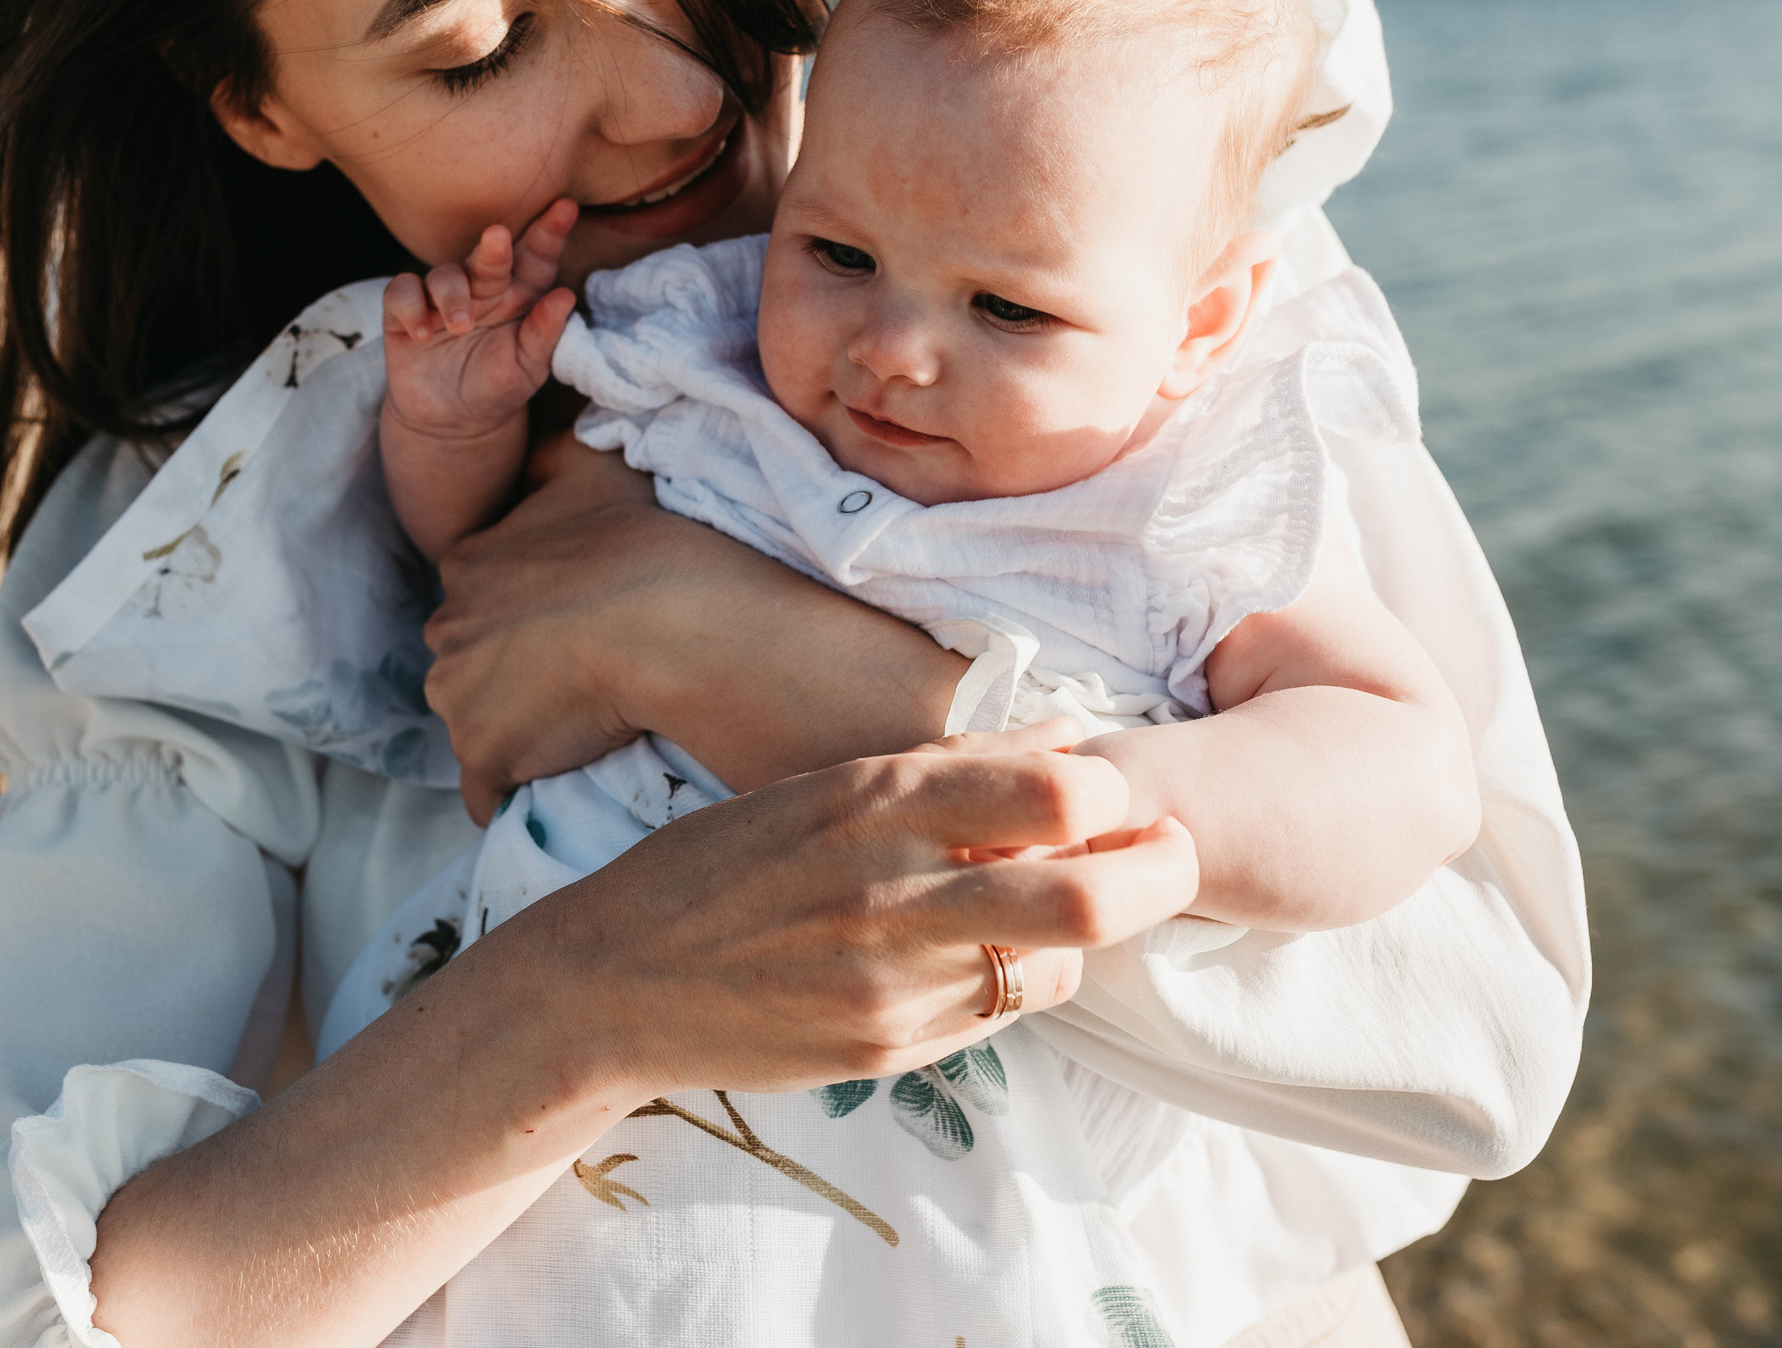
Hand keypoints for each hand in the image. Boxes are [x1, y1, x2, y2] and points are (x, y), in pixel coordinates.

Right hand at [381, 199, 578, 441]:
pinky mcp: (406, 312)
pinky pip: (401, 291)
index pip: (537, 258)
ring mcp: (442, 297)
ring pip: (443, 273)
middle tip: (498, 238)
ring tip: (459, 327)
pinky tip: (421, 333)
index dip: (549, 233)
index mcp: (519, 294)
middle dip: (493, 247)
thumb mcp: (528, 369)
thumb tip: (566, 296)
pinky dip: (410, 307)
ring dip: (451, 295)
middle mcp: (482, 287)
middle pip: (488, 256)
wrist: (451, 422)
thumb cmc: (498, 387)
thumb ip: (545, 334)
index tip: (565, 208)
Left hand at [427, 442, 967, 821]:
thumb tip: (545, 433)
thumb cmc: (648, 539)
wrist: (677, 619)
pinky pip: (487, 792)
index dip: (524, 618)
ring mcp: (459, 697)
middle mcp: (446, 627)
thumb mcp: (597, 467)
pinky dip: (512, 792)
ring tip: (578, 730)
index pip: (479, 598)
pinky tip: (552, 782)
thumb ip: (556, 451)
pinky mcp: (485, 756)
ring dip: (514, 731)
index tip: (567, 631)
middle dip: (509, 676)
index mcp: (468, 560)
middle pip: (469, 663)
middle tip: (578, 682)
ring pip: (475, 723)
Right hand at [507, 727, 1201, 1095]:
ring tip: (1071, 904)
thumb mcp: (823, 785)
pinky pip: (1001, 1015)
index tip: (1117, 794)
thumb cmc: (717, 866)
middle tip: (1169, 856)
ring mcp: (893, 979)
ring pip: (1061, 963)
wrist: (612, 984)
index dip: (1115, 794)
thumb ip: (952, 762)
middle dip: (1158, 874)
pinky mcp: (886, 1048)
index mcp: (876, 798)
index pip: (1062, 792)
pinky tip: (990, 954)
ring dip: (1088, 933)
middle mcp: (894, 888)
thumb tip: (1070, 733)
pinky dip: (1021, 980)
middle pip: (1091, 894)